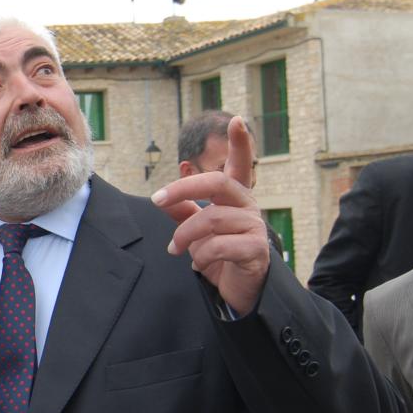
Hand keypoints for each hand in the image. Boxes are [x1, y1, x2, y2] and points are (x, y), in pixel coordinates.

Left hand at [151, 116, 269, 315]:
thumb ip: (182, 212)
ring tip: (176, 250)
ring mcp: (254, 227)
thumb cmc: (219, 256)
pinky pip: (219, 246)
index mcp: (234, 198)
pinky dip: (201, 256)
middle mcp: (247, 206)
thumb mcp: (196, 232)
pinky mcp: (256, 250)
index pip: (240, 165)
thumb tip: (161, 198)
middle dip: (182, 188)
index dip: (241, 143)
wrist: (239, 292)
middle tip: (157, 200)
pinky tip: (199, 265)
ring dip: (184, 236)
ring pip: (211, 219)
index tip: (237, 120)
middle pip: (216, 183)